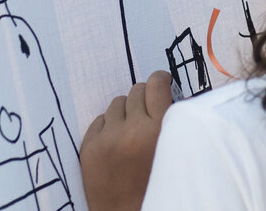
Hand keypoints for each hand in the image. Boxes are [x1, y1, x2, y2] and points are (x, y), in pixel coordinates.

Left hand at [80, 71, 174, 210]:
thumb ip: (173, 123)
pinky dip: (108, 127)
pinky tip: (116, 143)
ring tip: (131, 131)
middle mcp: (132, 130)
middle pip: (136, 91)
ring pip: (116, 103)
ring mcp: (108, 138)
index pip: (156, 84)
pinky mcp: (89, 148)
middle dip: (143, 99)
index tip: (161, 84)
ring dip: (125, 112)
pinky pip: (99, 120)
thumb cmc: (158, 184)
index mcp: (159, 130)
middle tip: (147, 113)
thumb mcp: (176, 152)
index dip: (160, 80)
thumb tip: (170, 95)